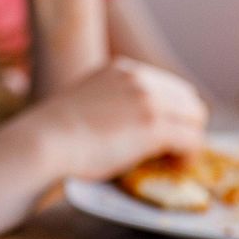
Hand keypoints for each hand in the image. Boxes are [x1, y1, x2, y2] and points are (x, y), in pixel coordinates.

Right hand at [19, 58, 207, 179]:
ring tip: (176, 162)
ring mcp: (148, 99)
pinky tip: (177, 168)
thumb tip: (130, 127)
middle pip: (187, 99)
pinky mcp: (154, 125)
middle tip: (176, 152)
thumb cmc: (53, 135)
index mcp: (122, 69)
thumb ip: (111, 105)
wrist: (43, 142)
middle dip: (186, 125)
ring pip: (195, 118)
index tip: (168, 135)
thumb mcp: (86, 104)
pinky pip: (192, 139)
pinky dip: (189, 156)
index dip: (173, 113)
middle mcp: (139, 78)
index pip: (167, 86)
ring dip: (190, 141)